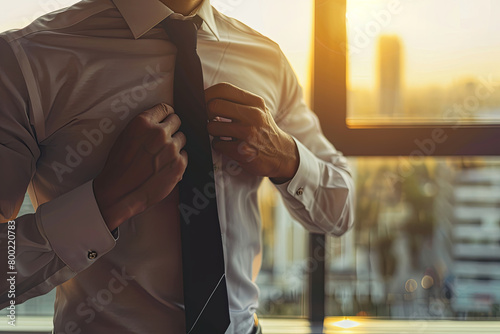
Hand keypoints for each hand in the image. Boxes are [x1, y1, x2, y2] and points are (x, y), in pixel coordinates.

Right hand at [94, 104, 186, 230]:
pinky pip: (185, 155)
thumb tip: (160, 122)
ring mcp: (171, 148)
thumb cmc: (119, 166)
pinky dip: (178, 160)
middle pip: (177, 120)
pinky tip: (164, 167)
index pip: (165, 108)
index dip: (166, 115)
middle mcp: (159, 132)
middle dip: (172, 128)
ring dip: (175, 145)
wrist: (120, 193)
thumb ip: (144, 127)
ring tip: (161, 157)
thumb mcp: (125, 137)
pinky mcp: (179, 164)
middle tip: (164, 140)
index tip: (166, 120)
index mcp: (143, 122)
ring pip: (182, 138)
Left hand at [205, 83, 298, 183]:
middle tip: (210, 119)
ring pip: (212, 126)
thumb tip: (208, 97)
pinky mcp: (243, 151)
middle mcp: (254, 116)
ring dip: (212, 132)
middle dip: (206, 114)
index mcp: (256, 103)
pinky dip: (218, 145)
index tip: (203, 101)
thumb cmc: (264, 130)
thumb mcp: (258, 110)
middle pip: (214, 106)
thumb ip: (239, 102)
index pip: (224, 89)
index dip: (207, 93)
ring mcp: (249, 134)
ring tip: (221, 134)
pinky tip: (227, 145)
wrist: (282, 155)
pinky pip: (217, 144)